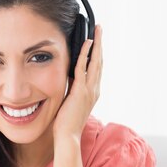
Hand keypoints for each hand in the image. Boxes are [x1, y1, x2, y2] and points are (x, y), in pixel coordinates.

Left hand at [52, 25, 102, 142]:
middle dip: (100, 44)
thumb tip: (66, 78)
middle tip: (100, 29)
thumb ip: (71, 90)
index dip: (98, 54)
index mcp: (92, 93)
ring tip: (97, 30)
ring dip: (97, 44)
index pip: (97, 69)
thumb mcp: (69, 102)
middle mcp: (94, 89)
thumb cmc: (66, 123)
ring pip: (96, 62)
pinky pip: (84, 68)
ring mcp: (89, 90)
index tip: (96, 41)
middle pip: (100, 62)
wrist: (67, 137)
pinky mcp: (81, 91)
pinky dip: (86, 54)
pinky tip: (87, 43)